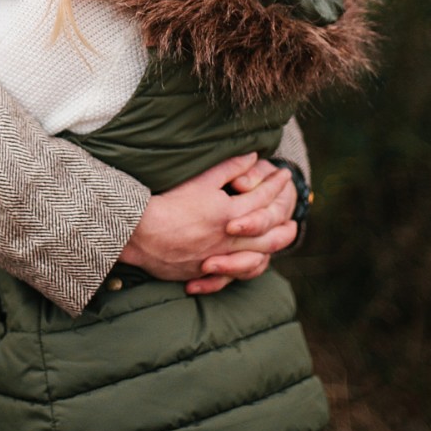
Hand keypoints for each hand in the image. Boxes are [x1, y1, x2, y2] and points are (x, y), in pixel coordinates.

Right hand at [118, 153, 296, 292]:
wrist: (138, 233)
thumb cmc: (167, 203)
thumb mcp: (199, 181)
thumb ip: (228, 169)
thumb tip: (252, 156)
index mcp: (231, 213)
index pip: (262, 196)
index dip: (275, 184)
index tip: (284, 174)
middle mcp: (230, 238)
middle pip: (270, 232)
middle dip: (284, 220)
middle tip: (292, 213)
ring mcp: (219, 257)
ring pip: (259, 256)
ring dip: (272, 246)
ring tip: (278, 238)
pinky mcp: (204, 270)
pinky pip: (236, 275)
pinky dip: (248, 267)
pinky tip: (250, 261)